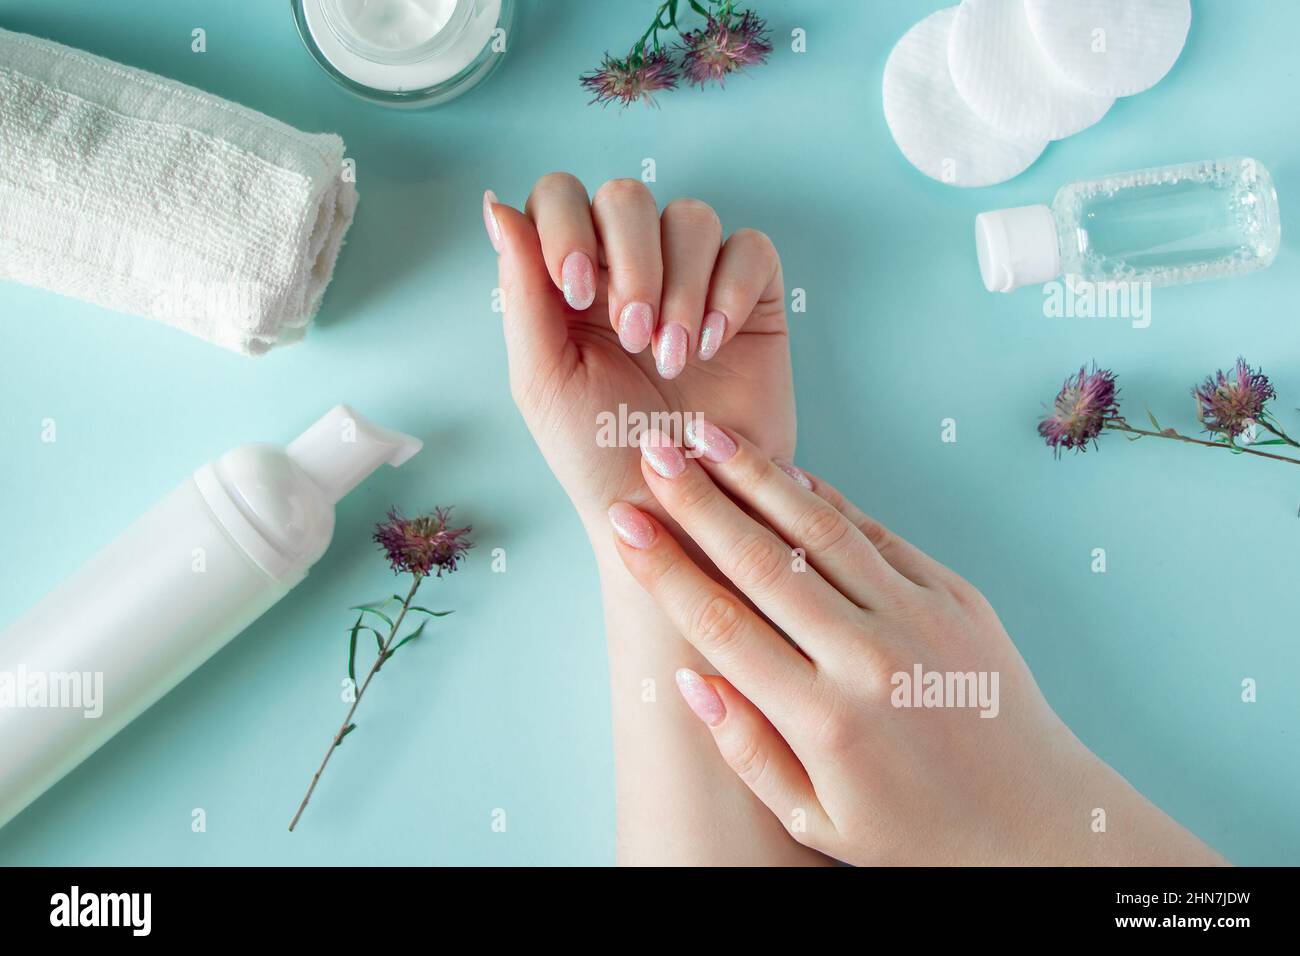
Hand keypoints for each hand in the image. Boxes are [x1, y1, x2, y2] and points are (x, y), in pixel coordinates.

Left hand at [484, 175, 793, 537]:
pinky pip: (751, 249)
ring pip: (692, 218)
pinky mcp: (751, 302)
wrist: (677, 509)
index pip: (560, 198)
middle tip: (633, 336)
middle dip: (630, 262)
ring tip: (672, 360)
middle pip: (627, 197)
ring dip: (680, 286)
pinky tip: (713, 343)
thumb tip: (497, 206)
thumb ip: (522, 291)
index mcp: (569, 282)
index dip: (567, 224)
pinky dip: (731, 288)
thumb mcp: (543, 379)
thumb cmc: (598, 456)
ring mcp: (693, 281)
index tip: (577, 288)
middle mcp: (629, 271)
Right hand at [606, 422, 1226, 865]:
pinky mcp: (956, 595)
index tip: (624, 520)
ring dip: (758, 477)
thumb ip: (747, 749)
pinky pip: (877, 535)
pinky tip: (786, 470)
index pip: (722, 623)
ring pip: (820, 531)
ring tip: (706, 435)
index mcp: (825, 719)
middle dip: (699, 499)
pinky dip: (826, 499)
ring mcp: (920, 618)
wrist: (1036, 820)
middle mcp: (870, 658)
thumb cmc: (915, 830)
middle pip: (764, 561)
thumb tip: (689, 677)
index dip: (664, 565)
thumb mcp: (816, 819)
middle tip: (651, 449)